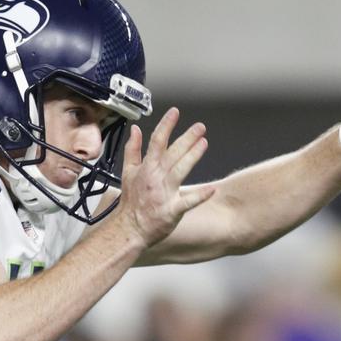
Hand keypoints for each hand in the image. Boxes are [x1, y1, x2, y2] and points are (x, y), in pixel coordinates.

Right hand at [116, 107, 214, 246]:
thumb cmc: (132, 202)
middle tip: (200, 127)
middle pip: (173, 153)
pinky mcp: (172, 210)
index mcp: (147, 168)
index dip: (166, 125)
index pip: (157, 142)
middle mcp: (156, 178)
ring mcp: (165, 194)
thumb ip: (133, 150)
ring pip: (180, 171)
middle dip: (187, 138)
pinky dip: (200, 196)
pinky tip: (212, 189)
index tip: (175, 112)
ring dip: (192, 156)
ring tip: (204, 143)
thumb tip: (135, 130)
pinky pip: (188, 202)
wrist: (130, 228)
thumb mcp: (128, 172)